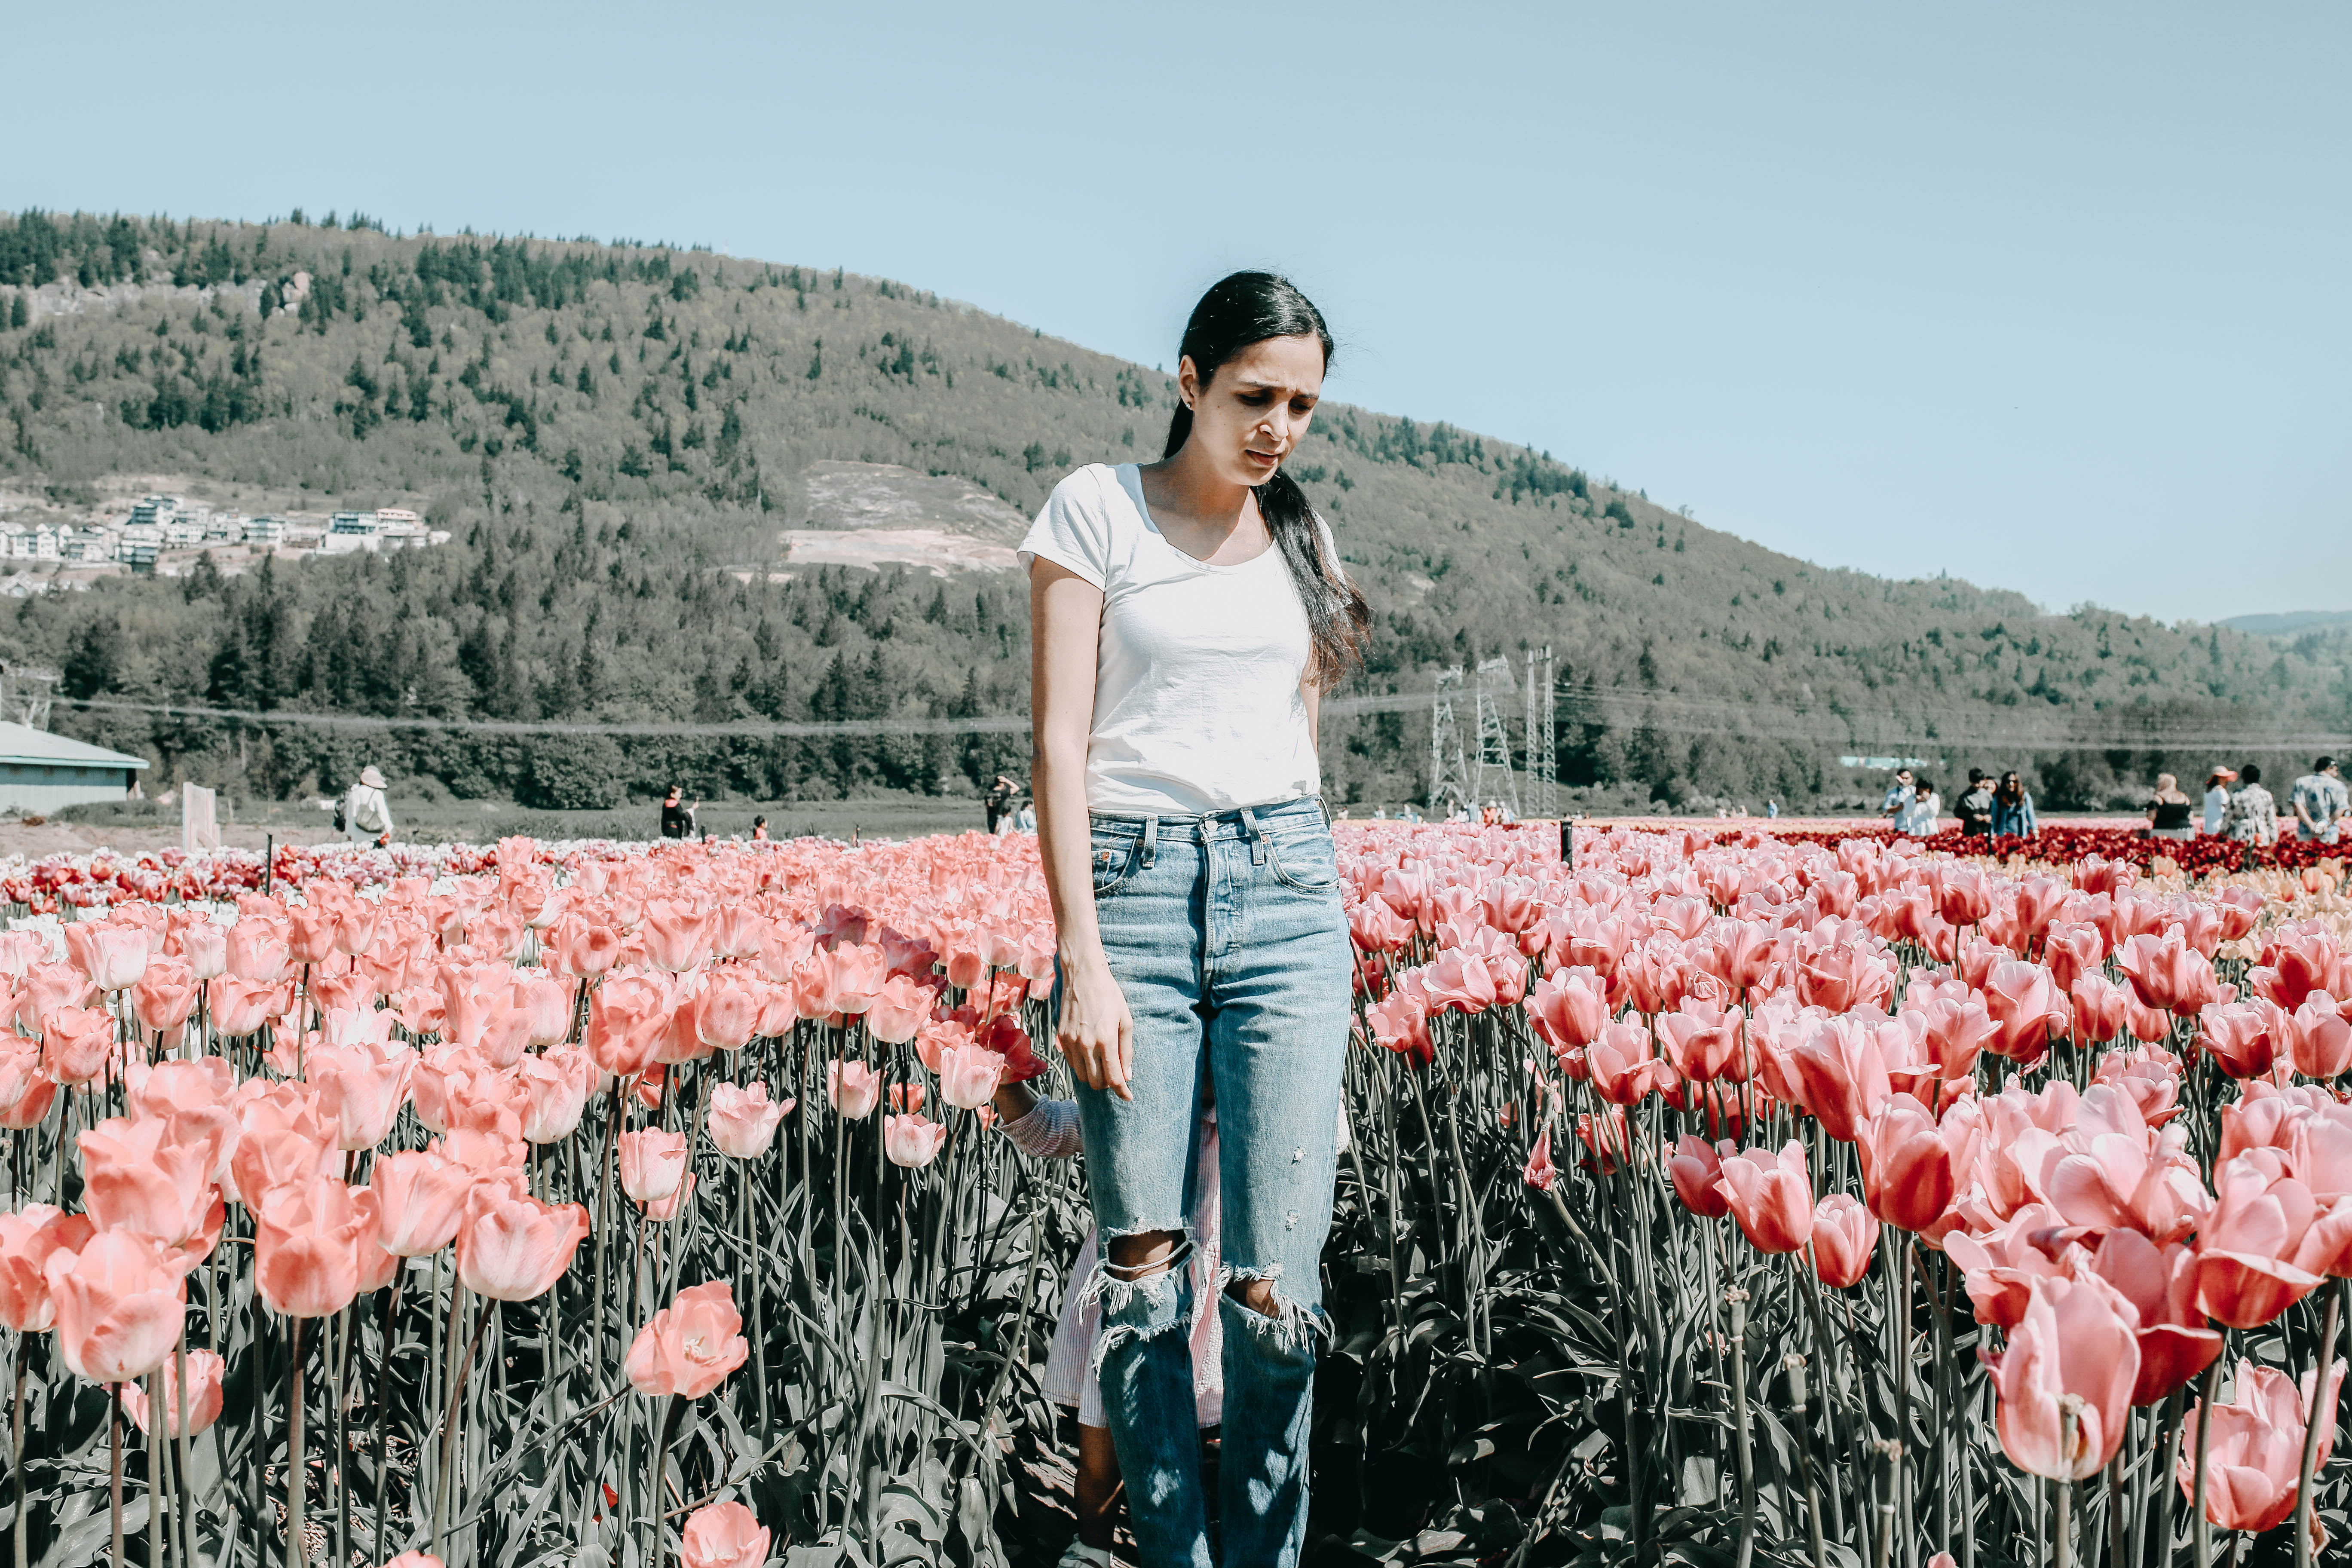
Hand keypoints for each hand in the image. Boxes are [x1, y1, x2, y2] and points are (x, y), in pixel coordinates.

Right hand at [1055, 959, 1133, 1100]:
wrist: (1083, 976)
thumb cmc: (1109, 996)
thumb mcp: (1126, 1021)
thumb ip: (1127, 1050)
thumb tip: (1127, 1075)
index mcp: (1106, 1040)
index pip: (1113, 1078)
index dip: (1122, 1091)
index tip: (1128, 1096)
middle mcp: (1086, 1044)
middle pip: (1096, 1082)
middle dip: (1108, 1084)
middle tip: (1116, 1076)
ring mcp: (1071, 1042)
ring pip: (1082, 1075)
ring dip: (1094, 1076)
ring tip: (1103, 1065)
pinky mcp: (1061, 1038)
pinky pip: (1071, 1063)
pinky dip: (1082, 1065)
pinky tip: (1090, 1054)